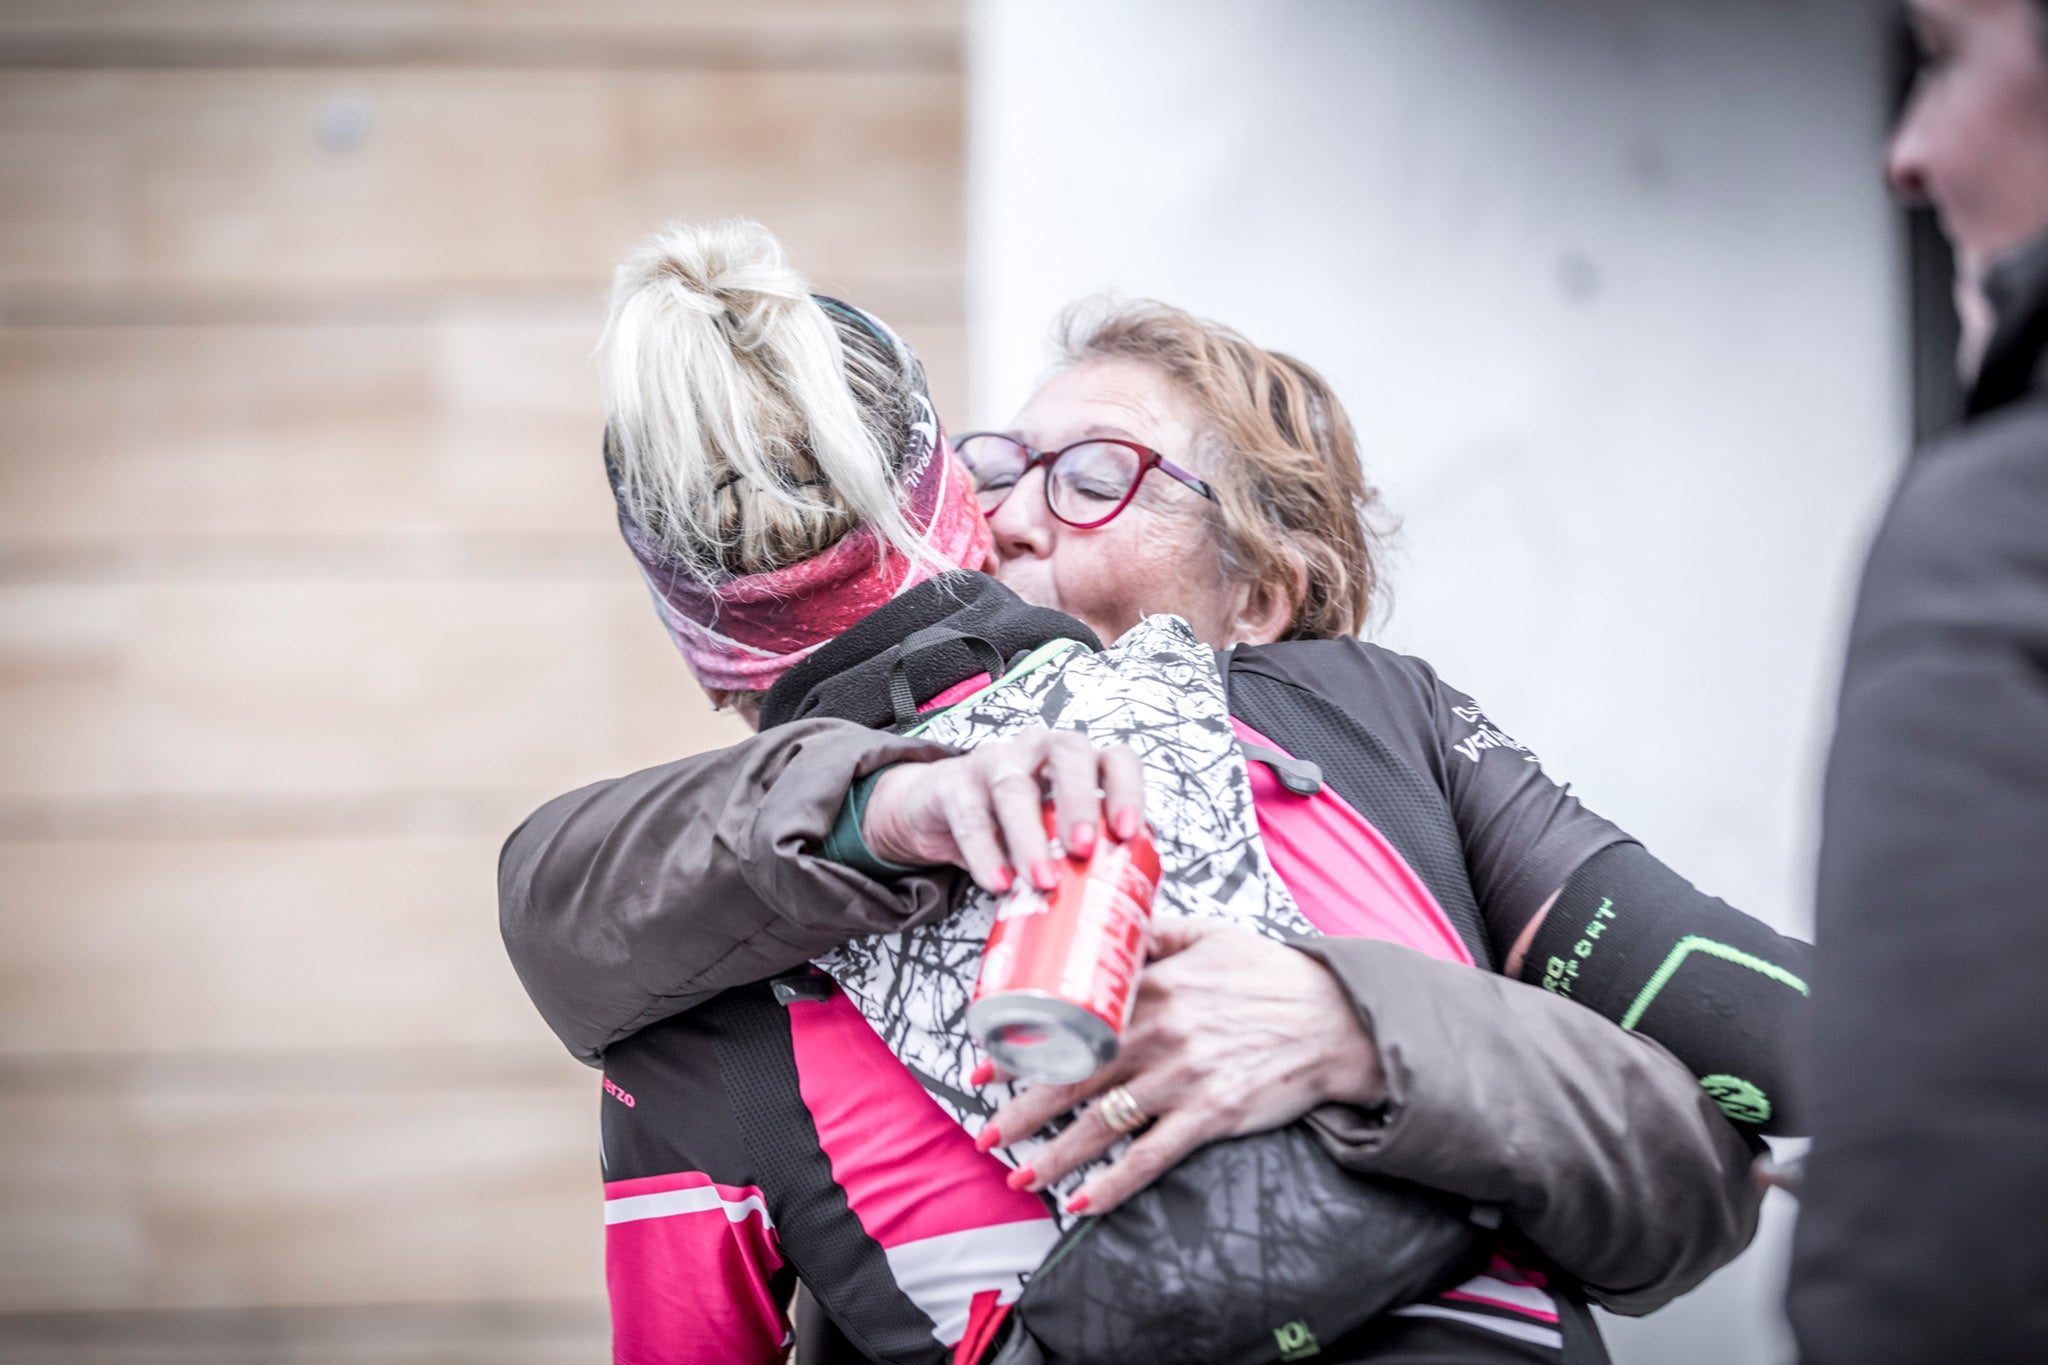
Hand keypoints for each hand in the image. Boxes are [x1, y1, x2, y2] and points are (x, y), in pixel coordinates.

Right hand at [860, 727, 1144, 894]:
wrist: (936, 810)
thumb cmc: (1008, 825)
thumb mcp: (1049, 836)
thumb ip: (1079, 858)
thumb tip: (1115, 908)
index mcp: (1074, 763)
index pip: (1113, 758)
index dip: (1127, 790)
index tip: (1128, 833)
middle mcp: (1037, 749)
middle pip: (1067, 752)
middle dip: (1080, 802)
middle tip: (1084, 850)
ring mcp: (994, 761)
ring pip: (1014, 787)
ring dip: (1030, 837)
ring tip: (1042, 880)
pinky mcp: (952, 783)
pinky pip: (969, 815)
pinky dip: (985, 852)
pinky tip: (998, 883)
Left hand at [980, 915, 1385, 1215]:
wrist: (1338, 1020)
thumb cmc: (1273, 975)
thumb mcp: (1210, 934)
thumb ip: (1155, 932)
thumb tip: (1109, 923)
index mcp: (1155, 986)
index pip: (1071, 1019)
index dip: (1023, 1045)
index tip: (985, 1064)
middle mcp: (1161, 1033)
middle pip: (1074, 1075)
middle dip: (1022, 1108)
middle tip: (987, 1130)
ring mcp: (1184, 1078)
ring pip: (1101, 1123)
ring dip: (1055, 1155)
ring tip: (1019, 1174)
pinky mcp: (1212, 1116)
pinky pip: (1150, 1158)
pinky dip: (1112, 1185)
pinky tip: (1082, 1204)